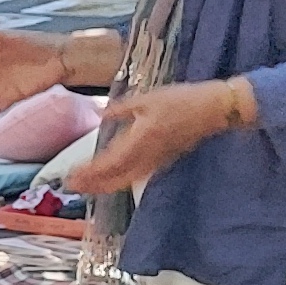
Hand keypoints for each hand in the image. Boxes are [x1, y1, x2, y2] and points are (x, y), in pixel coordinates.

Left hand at [70, 78, 248, 195]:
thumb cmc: (182, 100)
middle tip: (71, 186)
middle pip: (115, 178)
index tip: (71, 175)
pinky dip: (119, 181)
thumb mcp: (148, 98)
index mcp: (142, 138)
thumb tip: (101, 115)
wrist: (214, 110)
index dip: (90, 172)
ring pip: (126, 180)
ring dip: (104, 185)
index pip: (110, 162)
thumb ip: (121, 109)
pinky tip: (109, 180)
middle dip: (92, 184)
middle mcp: (148, 155)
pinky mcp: (163, 161)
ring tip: (84, 186)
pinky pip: (136, 176)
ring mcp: (157, 161)